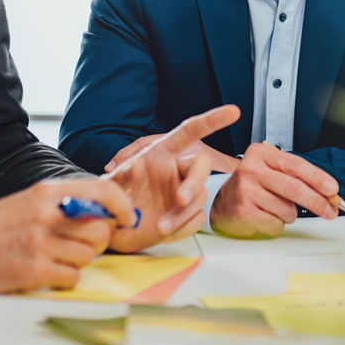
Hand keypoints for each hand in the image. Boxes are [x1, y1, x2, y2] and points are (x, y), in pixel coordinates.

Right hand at [0, 177, 133, 293]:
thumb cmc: (4, 224)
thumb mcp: (35, 199)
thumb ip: (69, 201)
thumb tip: (108, 209)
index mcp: (49, 193)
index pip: (103, 191)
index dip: (123, 206)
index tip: (128, 218)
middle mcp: (47, 215)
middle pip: (101, 230)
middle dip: (98, 242)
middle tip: (82, 244)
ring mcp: (41, 243)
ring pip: (88, 256)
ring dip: (78, 260)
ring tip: (57, 256)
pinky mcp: (35, 270)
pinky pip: (72, 277)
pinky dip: (64, 277)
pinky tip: (48, 270)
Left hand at [103, 104, 241, 250]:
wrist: (116, 229)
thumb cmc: (114, 198)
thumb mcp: (111, 183)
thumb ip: (120, 174)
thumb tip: (137, 166)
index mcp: (162, 152)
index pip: (190, 130)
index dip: (212, 120)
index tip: (233, 112)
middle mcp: (177, 169)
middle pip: (201, 167)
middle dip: (194, 182)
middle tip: (179, 199)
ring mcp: (184, 191)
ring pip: (199, 197)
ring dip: (181, 214)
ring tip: (159, 226)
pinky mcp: (186, 214)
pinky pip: (196, 219)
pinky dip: (182, 227)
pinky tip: (165, 231)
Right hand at [210, 141, 340, 238]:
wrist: (222, 202)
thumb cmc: (254, 185)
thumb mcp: (272, 171)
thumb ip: (297, 177)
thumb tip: (329, 194)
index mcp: (262, 154)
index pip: (296, 165)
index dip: (317, 178)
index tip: (333, 189)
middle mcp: (251, 170)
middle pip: (294, 188)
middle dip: (317, 202)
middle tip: (330, 211)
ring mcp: (245, 191)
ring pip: (286, 210)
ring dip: (290, 215)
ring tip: (275, 208)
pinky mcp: (242, 213)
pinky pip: (275, 225)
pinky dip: (277, 225)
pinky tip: (265, 217)